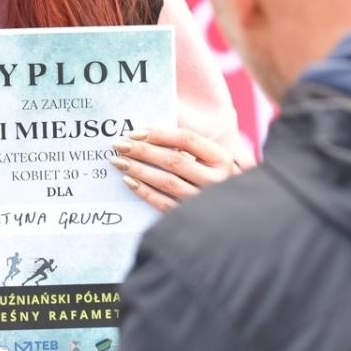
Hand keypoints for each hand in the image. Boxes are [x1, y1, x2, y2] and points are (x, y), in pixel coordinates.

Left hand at [110, 126, 250, 211]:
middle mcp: (216, 179)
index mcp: (222, 158)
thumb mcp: (210, 158)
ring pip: (167, 182)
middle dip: (142, 151)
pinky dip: (145, 192)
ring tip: (118, 161)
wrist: (232, 216)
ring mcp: (204, 200)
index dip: (159, 134)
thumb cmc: (214, 177)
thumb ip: (187, 145)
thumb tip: (148, 132)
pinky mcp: (192, 217)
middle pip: (174, 160)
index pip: (187, 139)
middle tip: (118, 144)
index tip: (134, 132)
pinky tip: (129, 181)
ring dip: (139, 170)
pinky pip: (164, 204)